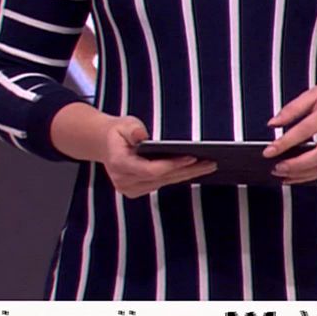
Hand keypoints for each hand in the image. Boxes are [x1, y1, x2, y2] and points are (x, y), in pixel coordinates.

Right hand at [100, 115, 217, 198]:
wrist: (106, 144)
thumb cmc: (119, 132)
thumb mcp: (125, 124)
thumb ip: (133, 130)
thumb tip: (141, 136)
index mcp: (119, 164)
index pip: (151, 169)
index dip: (172, 165)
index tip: (192, 157)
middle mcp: (124, 180)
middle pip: (162, 178)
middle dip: (188, 170)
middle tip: (210, 163)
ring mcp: (130, 188)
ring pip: (165, 183)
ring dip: (187, 175)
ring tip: (208, 166)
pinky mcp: (136, 191)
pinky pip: (162, 184)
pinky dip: (178, 176)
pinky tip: (194, 170)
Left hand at [264, 75, 316, 185]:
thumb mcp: (314, 93)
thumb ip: (292, 109)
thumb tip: (273, 123)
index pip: (306, 130)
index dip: (286, 142)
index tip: (269, 151)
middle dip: (296, 165)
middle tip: (277, 167)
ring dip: (302, 175)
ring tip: (282, 175)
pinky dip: (310, 176)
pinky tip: (296, 176)